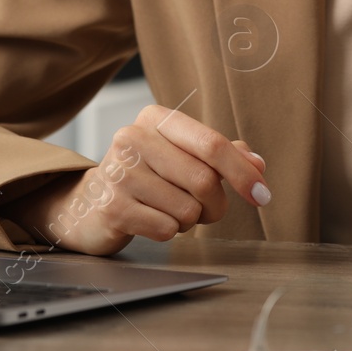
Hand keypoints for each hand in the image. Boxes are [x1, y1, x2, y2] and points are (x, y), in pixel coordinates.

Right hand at [0, 105, 268, 254]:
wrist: (88, 206)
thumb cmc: (146, 178)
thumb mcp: (182, 157)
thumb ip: (222, 156)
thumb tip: (258, 165)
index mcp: (156, 119)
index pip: (213, 144)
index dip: (243, 173)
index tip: (262, 195)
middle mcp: (133, 138)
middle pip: (204, 181)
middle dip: (215, 205)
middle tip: (205, 211)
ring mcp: (119, 172)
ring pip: (188, 209)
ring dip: (190, 220)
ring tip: (168, 210)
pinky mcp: (112, 206)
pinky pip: (166, 228)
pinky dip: (168, 231)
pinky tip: (150, 220)